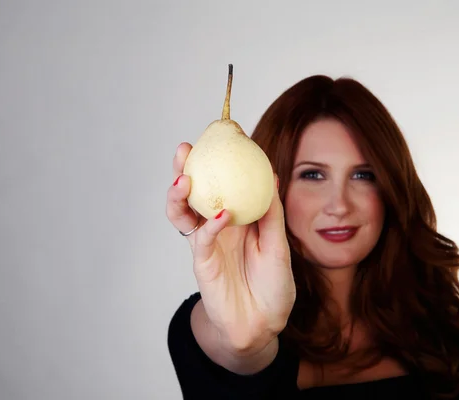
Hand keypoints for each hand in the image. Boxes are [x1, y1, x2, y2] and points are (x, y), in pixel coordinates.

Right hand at [166, 142, 295, 353]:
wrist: (264, 323)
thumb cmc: (272, 284)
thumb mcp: (279, 244)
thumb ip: (271, 213)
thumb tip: (272, 175)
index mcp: (234, 218)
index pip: (220, 184)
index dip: (216, 162)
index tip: (221, 136)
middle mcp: (216, 227)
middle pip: (193, 193)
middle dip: (184, 169)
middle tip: (185, 149)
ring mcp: (207, 244)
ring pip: (183, 214)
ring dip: (179, 195)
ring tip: (184, 177)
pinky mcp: (203, 264)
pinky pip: (201, 240)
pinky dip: (210, 225)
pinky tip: (222, 215)